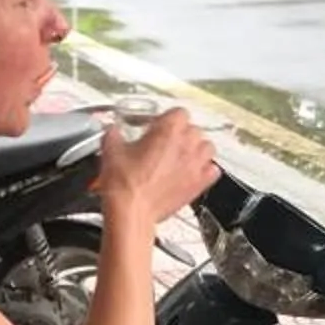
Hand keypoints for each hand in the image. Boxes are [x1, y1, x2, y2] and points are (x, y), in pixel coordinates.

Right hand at [95, 108, 218, 224]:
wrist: (131, 211)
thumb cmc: (124, 184)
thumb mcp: (111, 150)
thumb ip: (114, 134)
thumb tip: (113, 131)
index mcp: (168, 130)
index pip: (179, 112)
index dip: (167, 119)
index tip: (158, 126)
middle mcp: (186, 145)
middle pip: (194, 129)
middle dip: (181, 134)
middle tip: (166, 143)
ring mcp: (195, 165)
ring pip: (207, 148)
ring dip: (197, 149)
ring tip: (182, 155)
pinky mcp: (199, 184)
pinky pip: (213, 171)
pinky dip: (206, 170)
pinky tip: (193, 173)